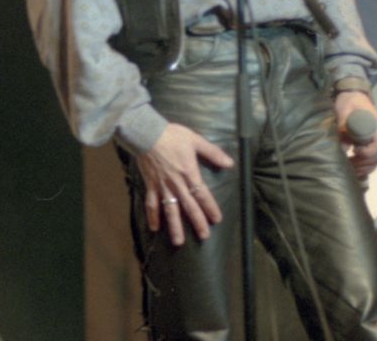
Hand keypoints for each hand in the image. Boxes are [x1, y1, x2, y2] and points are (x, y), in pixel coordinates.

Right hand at [136, 123, 233, 246]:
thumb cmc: (172, 135)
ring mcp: (162, 186)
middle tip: (204, 237)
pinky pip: (151, 204)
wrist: (147, 133)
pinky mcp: (151, 185)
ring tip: (178, 242)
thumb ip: (212, 153)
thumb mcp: (195, 140)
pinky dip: (152, 216)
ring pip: (170, 210)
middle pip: (189, 207)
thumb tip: (230, 163)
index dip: (210, 208)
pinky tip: (155, 228)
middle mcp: (177, 184)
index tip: (216, 220)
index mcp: (189, 173)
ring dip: (174, 226)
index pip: (202, 195)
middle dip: (197, 222)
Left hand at [335, 90, 376, 180]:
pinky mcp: (373, 144)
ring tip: (350, 169)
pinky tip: (354, 169)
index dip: (367, 152)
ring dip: (365, 167)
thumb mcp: (344, 111)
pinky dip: (366, 167)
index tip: (354, 150)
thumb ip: (344, 128)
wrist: (353, 95)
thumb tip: (343, 148)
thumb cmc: (349, 102)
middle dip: (365, 163)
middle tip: (349, 164)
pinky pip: (374, 160)